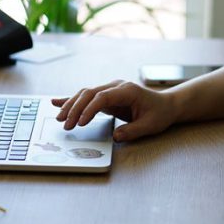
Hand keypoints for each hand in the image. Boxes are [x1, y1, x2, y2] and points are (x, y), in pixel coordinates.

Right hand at [52, 80, 177, 141]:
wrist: (166, 105)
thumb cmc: (159, 114)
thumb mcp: (150, 125)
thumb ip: (132, 131)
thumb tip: (115, 137)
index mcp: (127, 90)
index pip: (103, 97)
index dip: (89, 109)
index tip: (81, 123)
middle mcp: (116, 86)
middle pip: (90, 93)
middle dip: (75, 108)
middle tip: (66, 125)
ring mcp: (110, 90)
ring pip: (85, 94)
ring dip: (71, 105)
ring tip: (60, 118)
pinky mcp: (107, 96)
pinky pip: (87, 97)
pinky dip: (72, 100)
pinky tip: (57, 102)